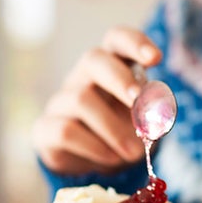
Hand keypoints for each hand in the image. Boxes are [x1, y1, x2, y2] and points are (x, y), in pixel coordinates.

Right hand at [32, 26, 160, 174]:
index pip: (116, 39)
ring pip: (81, 99)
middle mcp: (82, 78)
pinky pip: (66, 131)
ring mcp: (61, 102)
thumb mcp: (140, 118)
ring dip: (112, 128)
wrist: (89, 163)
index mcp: (110, 66)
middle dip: (120, 80)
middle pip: (93, 59)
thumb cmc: (120, 130)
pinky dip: (95, 146)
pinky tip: (112, 159)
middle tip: (140, 103)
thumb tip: (155, 112)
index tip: (156, 59)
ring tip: (133, 153)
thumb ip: (149, 110)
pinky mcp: (45, 129)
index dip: (135, 43)